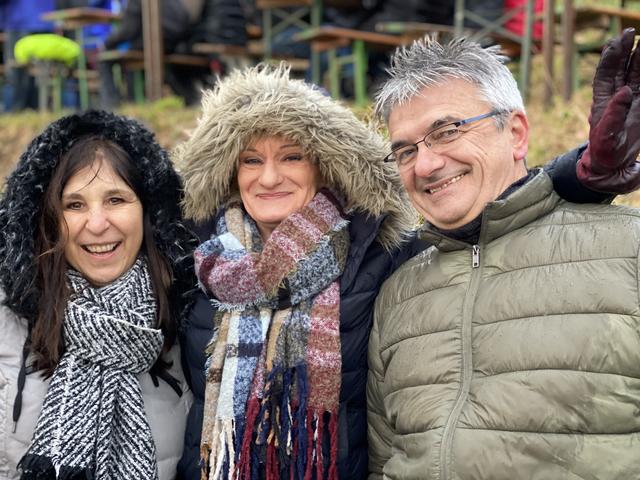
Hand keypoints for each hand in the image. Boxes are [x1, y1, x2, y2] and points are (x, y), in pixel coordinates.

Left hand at [577, 28, 639, 192]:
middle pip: (620, 68)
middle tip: (630, 32)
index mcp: (603, 102)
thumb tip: (625, 90)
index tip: (617, 41)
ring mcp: (630, 101)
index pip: (606, 74)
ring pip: (635, 73)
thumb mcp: (607, 136)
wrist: (612, 166)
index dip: (610, 57)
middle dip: (625, 50)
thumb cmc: (605, 153)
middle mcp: (616, 97)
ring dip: (639, 58)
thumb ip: (615, 114)